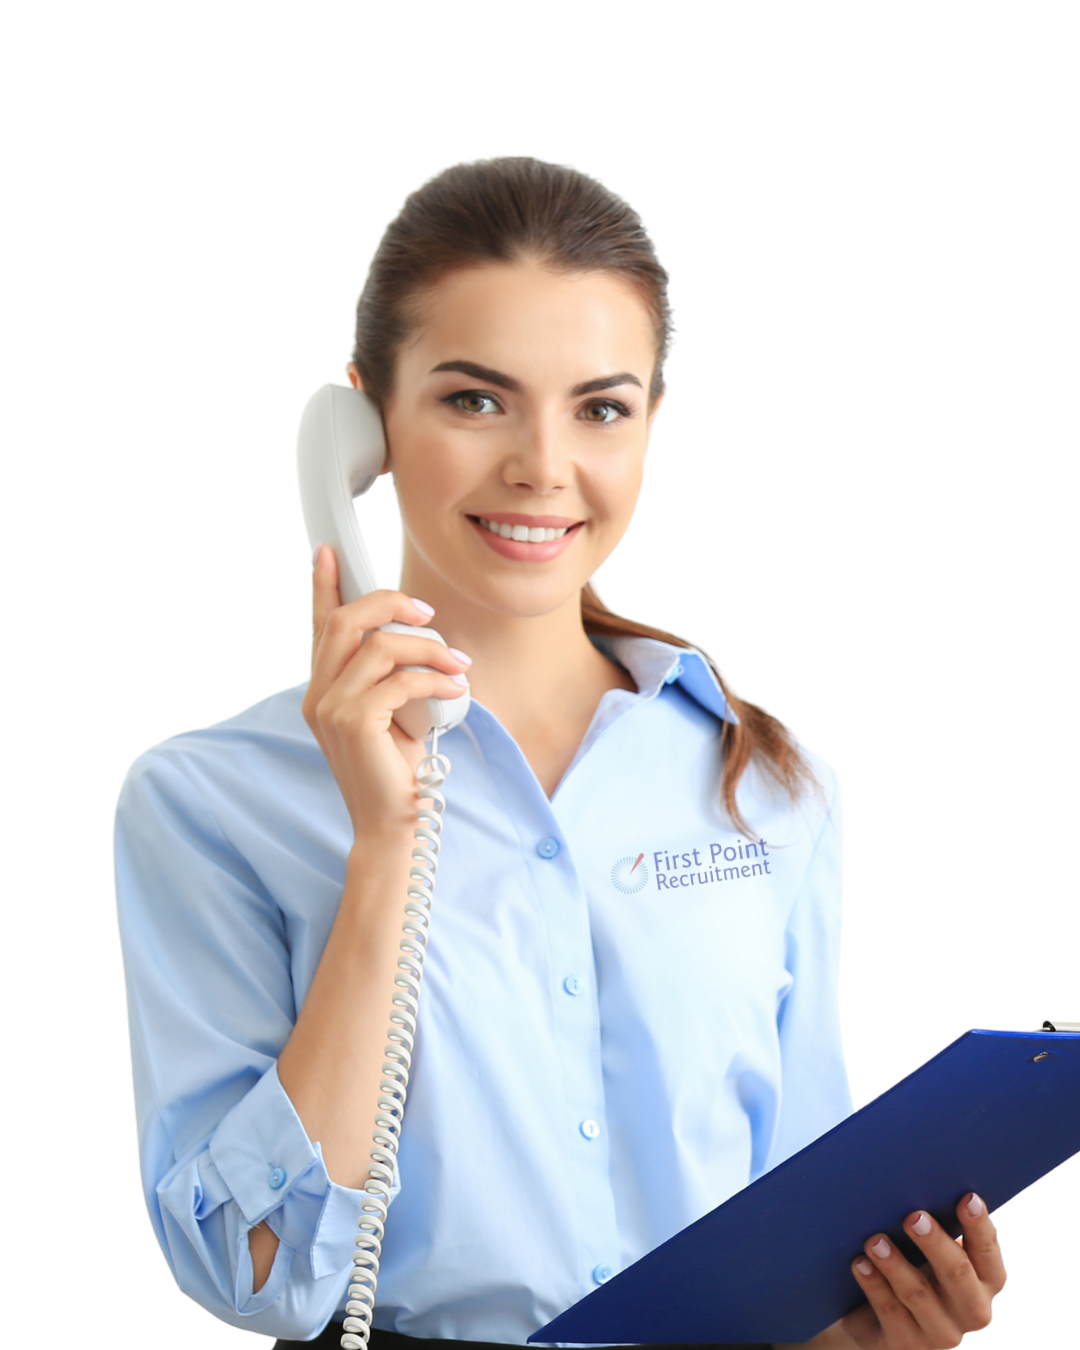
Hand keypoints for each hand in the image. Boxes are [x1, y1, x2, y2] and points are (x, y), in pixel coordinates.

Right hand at [302, 543, 471, 841]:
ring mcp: (330, 708)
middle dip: (391, 604)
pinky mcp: (353, 722)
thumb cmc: (396, 772)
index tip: (328, 552)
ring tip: (457, 663)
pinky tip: (454, 686)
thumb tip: (421, 638)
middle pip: (347, 621)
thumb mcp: (392, 714)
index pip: (320, 627)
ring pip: (378, 646)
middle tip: (429, 614)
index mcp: (323, 689)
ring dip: (426, 647)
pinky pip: (399, 680)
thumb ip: (390, 678)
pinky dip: (432, 677)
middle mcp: (318, 695)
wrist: (391, 824)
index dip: (324, 587)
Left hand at [837, 1193, 1006, 1348]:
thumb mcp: (935, 1255)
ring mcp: (940, 1334)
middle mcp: (971, 1312)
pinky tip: (860, 1264)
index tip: (967, 1197)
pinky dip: (873, 1284)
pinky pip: (889, 1311)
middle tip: (913, 1216)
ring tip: (874, 1240)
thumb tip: (930, 1181)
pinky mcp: (906, 1346)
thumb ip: (943, 1230)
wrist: (883, 1325)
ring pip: (917, 1294)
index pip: (989, 1255)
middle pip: (957, 1274)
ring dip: (895, 1264)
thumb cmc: (918, 1273)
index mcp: (985, 1283)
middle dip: (935, 1243)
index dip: (980, 1226)